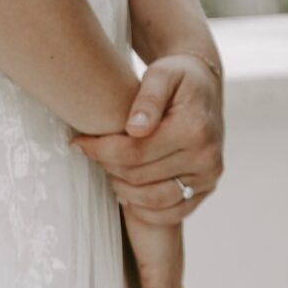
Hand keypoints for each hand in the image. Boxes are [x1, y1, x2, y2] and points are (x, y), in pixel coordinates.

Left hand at [71, 53, 223, 221]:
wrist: (205, 88)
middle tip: (91, 152)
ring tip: (108, 170)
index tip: (78, 142)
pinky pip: (171, 213)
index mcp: (194, 128)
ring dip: (122, 188)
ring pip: (153, 200)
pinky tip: (128, 190)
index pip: (134, 152)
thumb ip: (148, 98)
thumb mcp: (162, 73)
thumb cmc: (178, 78)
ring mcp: (209, 177)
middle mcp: (206, 157)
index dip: (100, 150)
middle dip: (108, 166)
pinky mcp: (206, 189)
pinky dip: (145, 209)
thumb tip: (134, 129)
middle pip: (139, 177)